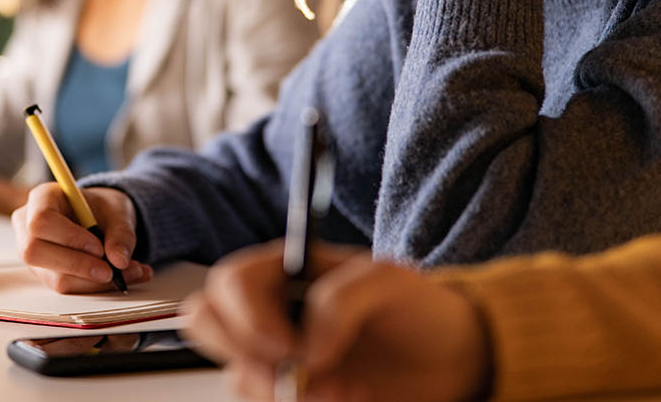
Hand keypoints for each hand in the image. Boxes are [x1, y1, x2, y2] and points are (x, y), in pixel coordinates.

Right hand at [11, 182, 152, 292]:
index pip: (41, 221)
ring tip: (130, 272)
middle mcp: (28, 226)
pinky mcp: (46, 274)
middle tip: (111, 270)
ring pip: (55, 277)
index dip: (68, 238)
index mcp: (42, 198)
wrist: (101, 218)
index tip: (99, 248)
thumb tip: (119, 261)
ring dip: (95, 282)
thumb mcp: (117, 211)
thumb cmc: (102, 208)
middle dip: (77, 266)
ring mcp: (34, 254)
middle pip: (34, 252)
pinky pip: (67, 287)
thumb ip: (121, 233)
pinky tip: (123, 277)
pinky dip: (96, 286)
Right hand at [183, 242, 489, 401]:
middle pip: (205, 321)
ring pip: (235, 376)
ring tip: (335, 388)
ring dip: (275, 388)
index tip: (292, 345)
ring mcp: (278, 359)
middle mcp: (271, 313)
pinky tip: (341, 398)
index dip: (248, 318)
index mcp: (285, 271)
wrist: (455, 361)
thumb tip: (308, 343)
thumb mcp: (391, 280)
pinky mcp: (292, 394)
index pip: (229, 283)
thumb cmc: (421, 309)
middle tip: (292, 370)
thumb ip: (342, 297)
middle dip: (243, 352)